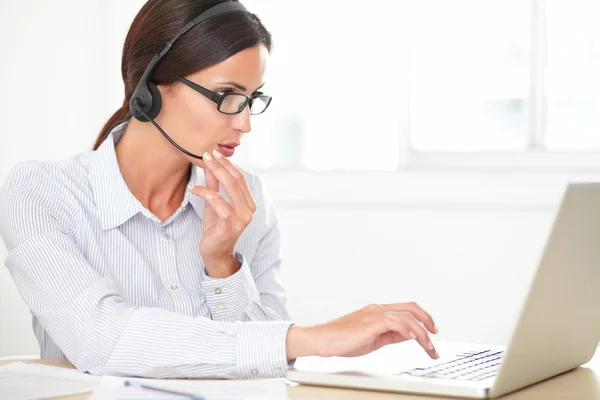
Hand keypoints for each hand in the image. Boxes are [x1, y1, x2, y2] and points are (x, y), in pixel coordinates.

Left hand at [189, 150, 256, 277]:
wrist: (215, 253)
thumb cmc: (216, 228)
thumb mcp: (215, 203)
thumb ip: (215, 185)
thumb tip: (211, 164)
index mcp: (249, 204)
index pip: (239, 178)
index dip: (227, 164)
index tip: (214, 153)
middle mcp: (248, 211)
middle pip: (235, 182)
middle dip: (220, 166)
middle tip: (207, 154)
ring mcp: (240, 220)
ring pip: (228, 191)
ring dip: (213, 176)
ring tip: (201, 167)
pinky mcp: (229, 227)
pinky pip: (218, 205)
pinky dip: (206, 194)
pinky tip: (194, 189)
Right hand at [286, 302, 438, 359]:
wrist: (323, 339)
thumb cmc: (341, 339)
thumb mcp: (373, 338)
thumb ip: (391, 334)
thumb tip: (407, 336)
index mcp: (377, 312)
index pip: (406, 309)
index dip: (421, 318)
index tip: (430, 331)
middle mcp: (378, 309)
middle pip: (411, 308)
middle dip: (427, 321)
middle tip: (435, 335)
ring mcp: (375, 314)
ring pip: (407, 317)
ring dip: (422, 334)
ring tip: (428, 347)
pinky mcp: (372, 322)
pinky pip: (397, 323)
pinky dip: (409, 331)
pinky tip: (415, 340)